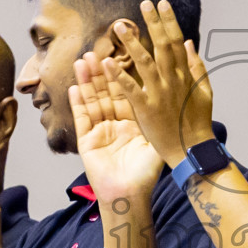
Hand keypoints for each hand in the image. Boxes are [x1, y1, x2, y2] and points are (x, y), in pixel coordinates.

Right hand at [71, 53, 165, 200]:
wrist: (130, 196)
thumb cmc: (145, 174)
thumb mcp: (155, 143)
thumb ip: (159, 121)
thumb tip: (173, 99)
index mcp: (132, 123)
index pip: (126, 93)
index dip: (122, 75)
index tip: (120, 55)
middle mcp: (114, 124)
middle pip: (106, 93)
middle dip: (100, 73)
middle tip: (95, 51)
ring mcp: (99, 132)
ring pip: (92, 101)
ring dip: (86, 82)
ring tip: (82, 62)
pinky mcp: (86, 142)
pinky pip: (82, 119)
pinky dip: (77, 103)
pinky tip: (74, 88)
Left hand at [102, 0, 214, 167]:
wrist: (192, 149)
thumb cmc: (198, 122)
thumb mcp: (204, 91)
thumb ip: (196, 66)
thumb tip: (189, 43)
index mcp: (184, 75)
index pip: (176, 41)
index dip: (169, 21)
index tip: (162, 3)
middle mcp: (172, 80)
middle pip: (162, 45)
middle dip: (153, 23)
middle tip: (144, 3)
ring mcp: (159, 93)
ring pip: (144, 62)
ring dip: (131, 42)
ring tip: (119, 26)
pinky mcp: (146, 108)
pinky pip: (130, 89)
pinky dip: (119, 75)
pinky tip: (107, 62)